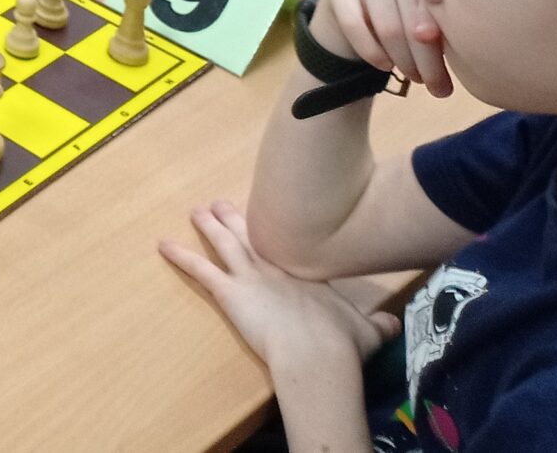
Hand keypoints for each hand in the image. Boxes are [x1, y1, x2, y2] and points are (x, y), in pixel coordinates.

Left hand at [161, 201, 398, 369]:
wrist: (318, 354)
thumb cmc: (343, 345)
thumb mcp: (369, 332)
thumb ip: (378, 324)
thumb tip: (393, 322)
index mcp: (306, 275)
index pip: (285, 246)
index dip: (273, 230)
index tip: (267, 216)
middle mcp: (276, 268)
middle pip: (251, 234)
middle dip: (235, 216)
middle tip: (220, 202)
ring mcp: (251, 277)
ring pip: (224, 243)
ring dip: (208, 225)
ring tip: (196, 210)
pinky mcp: (230, 292)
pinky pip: (200, 270)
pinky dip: (180, 256)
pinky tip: (163, 245)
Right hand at [312, 0, 451, 96]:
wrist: (350, 14)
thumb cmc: (401, 21)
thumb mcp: (426, 25)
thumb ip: (441, 35)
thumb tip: (465, 58)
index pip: (438, 9)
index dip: (442, 43)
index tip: (448, 77)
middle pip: (414, 21)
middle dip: (427, 62)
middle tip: (435, 88)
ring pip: (388, 27)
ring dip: (403, 61)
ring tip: (414, 78)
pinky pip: (354, 25)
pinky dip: (371, 52)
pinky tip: (384, 66)